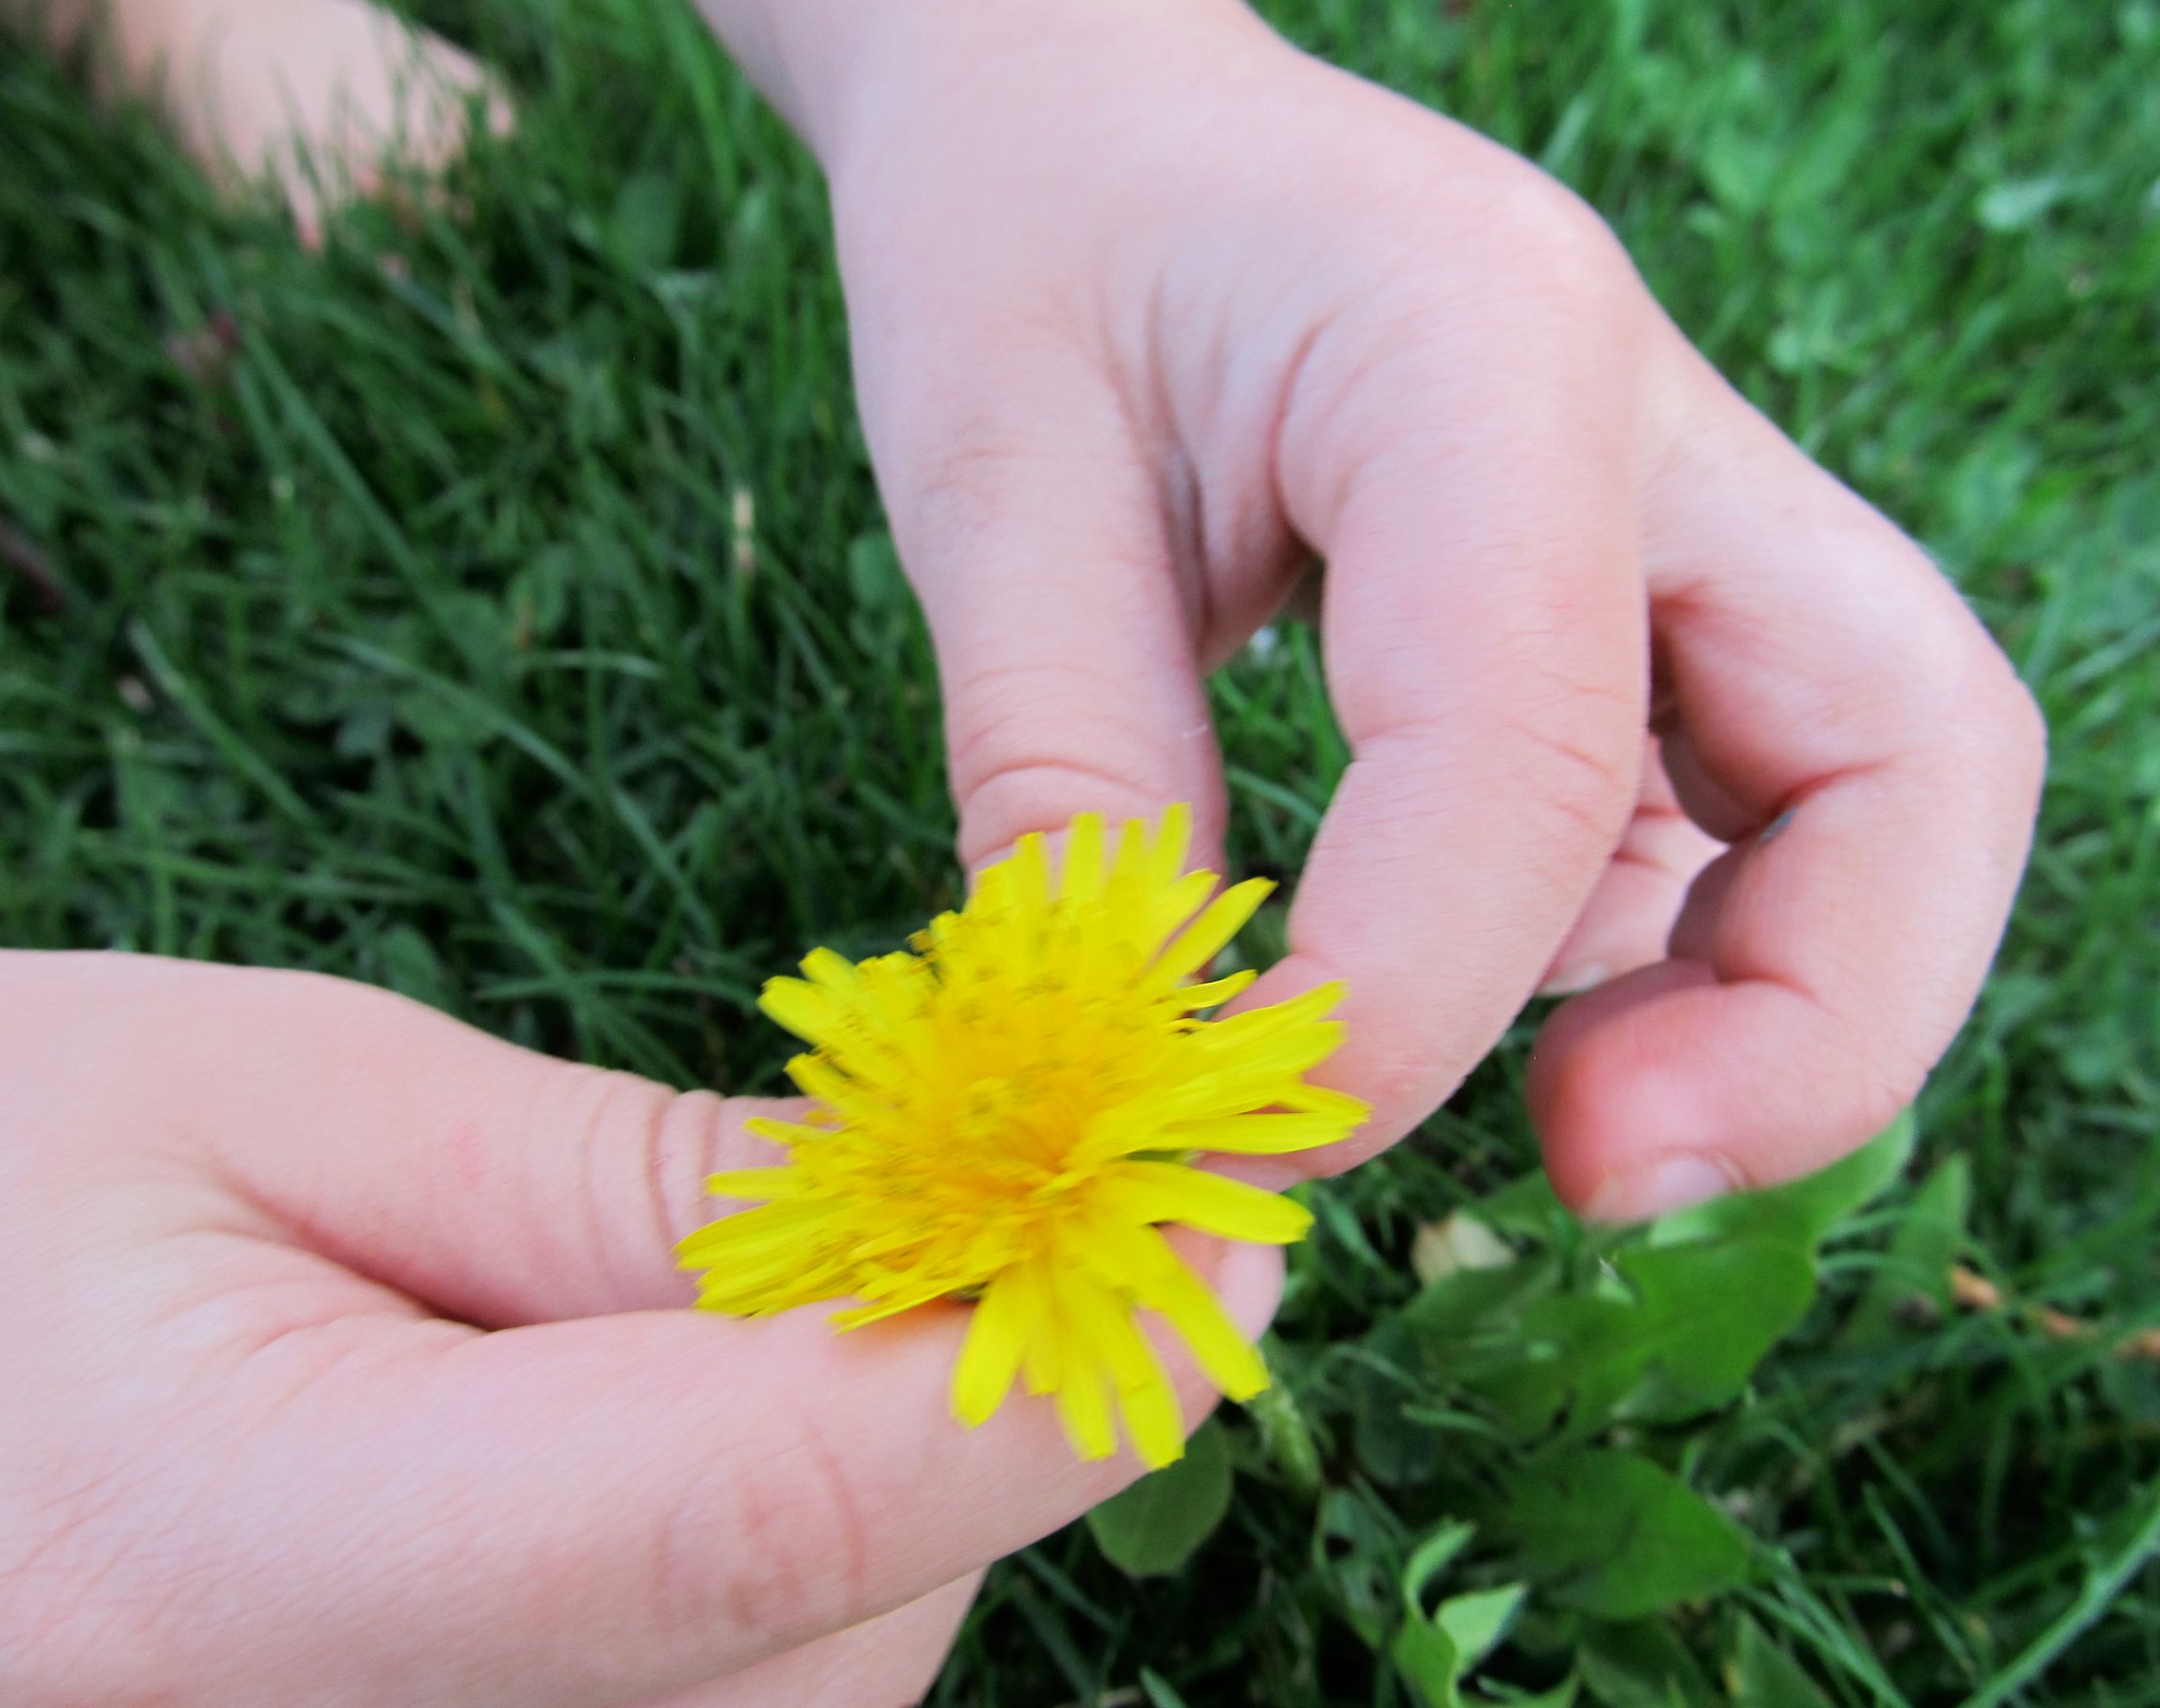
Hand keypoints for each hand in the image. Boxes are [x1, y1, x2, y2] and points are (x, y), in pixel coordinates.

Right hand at [0, 939, 1277, 1704]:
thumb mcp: (287, 1097)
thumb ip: (632, 1194)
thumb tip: (959, 1224)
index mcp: (211, 1577)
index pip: (740, 1514)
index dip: (1019, 1386)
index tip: (1227, 1242)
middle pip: (820, 1630)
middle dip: (959, 1407)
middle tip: (998, 1178)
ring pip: (818, 1695)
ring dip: (887, 1486)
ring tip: (778, 1286)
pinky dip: (800, 1557)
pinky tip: (703, 1408)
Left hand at [774, 0, 2042, 1219]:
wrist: (1084, 116)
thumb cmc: (1024, 249)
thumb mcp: (986, 490)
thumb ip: (1070, 782)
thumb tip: (1156, 1087)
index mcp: (1483, 350)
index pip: (1536, 731)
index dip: (1411, 989)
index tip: (1253, 1123)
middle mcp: (1654, 430)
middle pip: (1914, 755)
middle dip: (1808, 1027)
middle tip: (1586, 1173)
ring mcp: (1680, 516)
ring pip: (1882, 797)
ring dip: (1766, 1014)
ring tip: (1546, 1126)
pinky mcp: (1646, 603)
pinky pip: (1746, 813)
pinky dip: (1668, 961)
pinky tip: (1493, 1010)